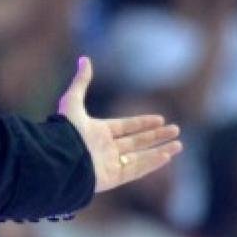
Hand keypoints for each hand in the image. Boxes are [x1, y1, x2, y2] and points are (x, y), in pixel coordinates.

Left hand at [59, 55, 180, 194]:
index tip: (160, 119)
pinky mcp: (112, 178)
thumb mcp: (72, 101)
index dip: (143, 123)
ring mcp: (110, 164)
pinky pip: (136, 170)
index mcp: (98, 133)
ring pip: (141, 156)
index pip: (126, 127)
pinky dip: (152, 163)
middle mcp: (105, 149)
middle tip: (176, 130)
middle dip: (157, 136)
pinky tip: (167, 156)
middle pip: (137, 142)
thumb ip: (81, 82)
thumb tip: (84, 58)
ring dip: (160, 150)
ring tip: (179, 145)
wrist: (58, 160)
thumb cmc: (64, 132)